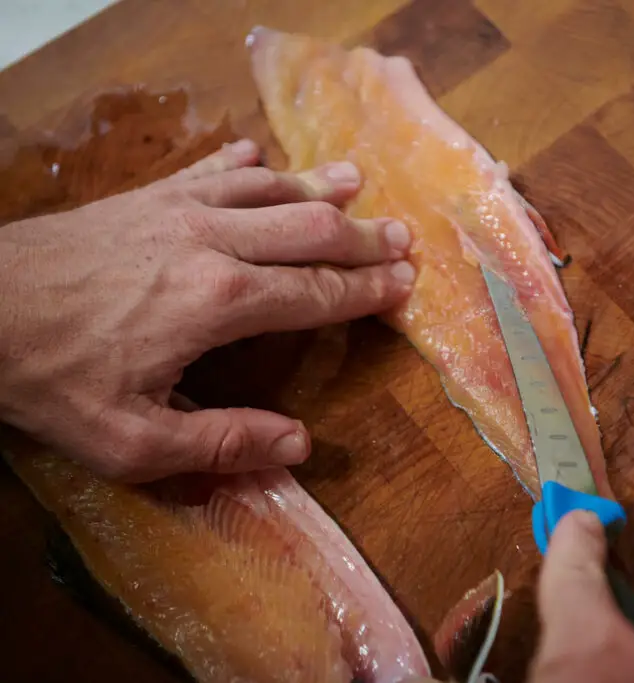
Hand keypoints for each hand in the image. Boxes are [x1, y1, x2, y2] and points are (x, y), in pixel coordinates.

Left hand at [0, 139, 414, 481]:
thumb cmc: (50, 379)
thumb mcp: (130, 440)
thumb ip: (220, 442)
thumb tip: (300, 446)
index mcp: (219, 302)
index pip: (315, 291)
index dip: (366, 289)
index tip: (405, 284)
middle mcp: (211, 243)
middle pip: (307, 231)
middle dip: (361, 236)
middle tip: (403, 237)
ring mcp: (176, 209)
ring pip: (267, 189)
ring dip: (317, 187)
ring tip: (357, 182)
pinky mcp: (143, 196)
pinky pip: (208, 169)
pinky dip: (242, 163)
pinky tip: (258, 155)